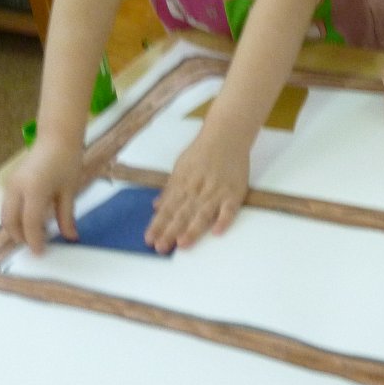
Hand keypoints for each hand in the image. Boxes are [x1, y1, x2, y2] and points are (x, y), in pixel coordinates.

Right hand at [2, 140, 84, 254]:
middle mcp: (17, 188)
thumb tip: (70, 237)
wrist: (57, 137)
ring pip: (5, 215)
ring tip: (35, 234)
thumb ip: (66, 216)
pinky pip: (8, 206)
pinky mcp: (10, 182)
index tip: (41, 252)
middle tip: (37, 245)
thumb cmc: (67, 160)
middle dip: (21, 237)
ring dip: (16, 227)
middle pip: (10, 221)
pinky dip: (15, 217)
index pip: (30, 223)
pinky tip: (32, 220)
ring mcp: (11, 184)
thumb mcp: (69, 190)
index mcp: (34, 189)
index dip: (34, 240)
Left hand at [146, 133, 250, 251]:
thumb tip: (156, 206)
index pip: (168, 208)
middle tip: (161, 248)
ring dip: (193, 229)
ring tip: (182, 243)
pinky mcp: (234, 193)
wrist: (226, 135)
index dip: (158, 224)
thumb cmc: (202, 152)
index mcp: (182, 184)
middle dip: (170, 231)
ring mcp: (216, 192)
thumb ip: (170, 188)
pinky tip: (217, 232)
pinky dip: (224, 220)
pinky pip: (229, 209)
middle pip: (182, 214)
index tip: (149, 240)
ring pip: (203, 214)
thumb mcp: (180, 167)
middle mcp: (197, 190)